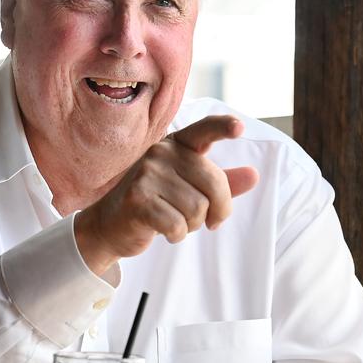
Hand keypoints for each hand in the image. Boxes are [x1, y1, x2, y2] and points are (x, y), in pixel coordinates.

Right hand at [75, 115, 259, 274]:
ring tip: (176, 222)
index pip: (203, 131)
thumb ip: (220, 182)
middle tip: (209, 222)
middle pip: (214, 184)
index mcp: (175, 146)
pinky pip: (178, 224)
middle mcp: (160, 153)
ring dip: (193, 225)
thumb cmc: (154, 204)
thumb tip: (253, 175)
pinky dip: (177, 235)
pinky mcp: (137, 199)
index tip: (239, 129)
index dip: (222, 127)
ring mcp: (146, 174)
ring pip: (198, 208)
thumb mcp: (188, 189)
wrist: (108, 225)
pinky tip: (164, 231)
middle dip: (218, 210)